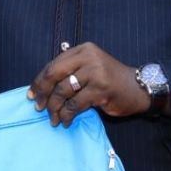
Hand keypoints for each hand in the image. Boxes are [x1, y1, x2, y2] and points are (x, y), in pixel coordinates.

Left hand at [27, 42, 148, 127]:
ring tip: (54, 119)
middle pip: (55, 75)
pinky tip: (66, 121)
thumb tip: (41, 88)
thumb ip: (70, 71)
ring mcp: (95, 72)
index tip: (31, 95)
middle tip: (38, 107)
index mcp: (82, 50)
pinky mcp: (101, 89)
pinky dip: (68, 115)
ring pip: (64, 91)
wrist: (138, 88)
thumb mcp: (90, 67)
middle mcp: (88, 57)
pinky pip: (76, 104)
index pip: (54, 64)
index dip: (40, 81)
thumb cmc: (110, 80)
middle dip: (43, 93)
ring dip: (55, 108)